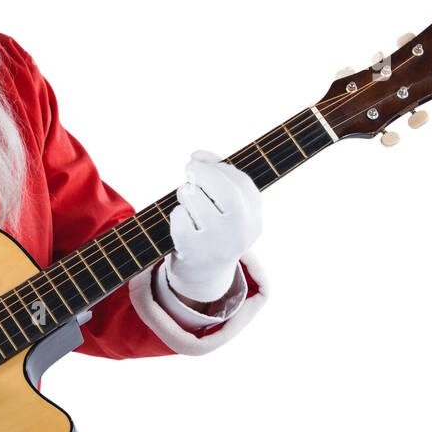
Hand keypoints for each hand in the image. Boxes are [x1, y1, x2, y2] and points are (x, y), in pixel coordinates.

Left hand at [165, 150, 261, 302]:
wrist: (203, 276)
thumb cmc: (212, 232)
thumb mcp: (224, 208)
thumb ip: (217, 177)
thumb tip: (198, 155)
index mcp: (254, 219)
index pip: (242, 184)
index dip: (218, 165)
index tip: (198, 159)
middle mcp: (241, 233)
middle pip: (226, 193)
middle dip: (204, 174)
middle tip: (189, 169)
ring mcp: (218, 245)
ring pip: (196, 201)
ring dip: (186, 192)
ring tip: (187, 200)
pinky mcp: (194, 252)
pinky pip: (179, 218)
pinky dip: (177, 215)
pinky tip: (182, 224)